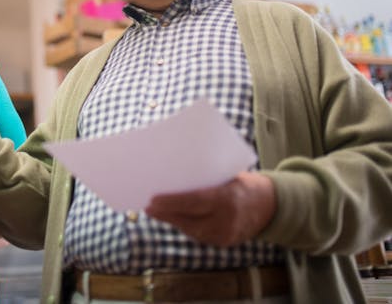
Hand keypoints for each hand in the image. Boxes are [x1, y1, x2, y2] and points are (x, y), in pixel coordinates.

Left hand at [144, 171, 275, 246]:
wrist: (271, 205)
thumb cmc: (243, 183)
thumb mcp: (227, 176)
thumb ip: (204, 179)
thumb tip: (172, 176)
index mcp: (227, 199)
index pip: (194, 202)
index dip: (171, 202)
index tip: (152, 200)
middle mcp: (226, 220)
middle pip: (188, 219)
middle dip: (165, 214)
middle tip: (147, 206)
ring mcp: (225, 235)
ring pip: (191, 230)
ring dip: (172, 220)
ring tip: (155, 211)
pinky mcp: (224, 243)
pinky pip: (199, 235)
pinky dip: (185, 226)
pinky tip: (172, 218)